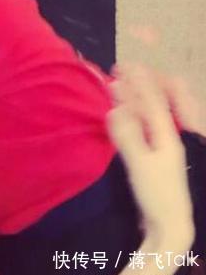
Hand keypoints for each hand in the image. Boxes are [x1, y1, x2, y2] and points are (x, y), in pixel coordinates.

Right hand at [108, 64, 194, 250]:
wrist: (170, 225)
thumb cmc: (158, 196)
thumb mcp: (141, 165)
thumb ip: (129, 136)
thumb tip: (115, 107)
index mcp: (172, 134)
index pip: (155, 99)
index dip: (138, 80)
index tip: (122, 66)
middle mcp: (176, 134)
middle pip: (172, 97)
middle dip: (151, 81)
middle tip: (128, 72)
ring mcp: (171, 143)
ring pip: (165, 108)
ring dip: (147, 93)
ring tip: (126, 87)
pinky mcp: (163, 153)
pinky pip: (157, 120)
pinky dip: (144, 108)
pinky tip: (130, 112)